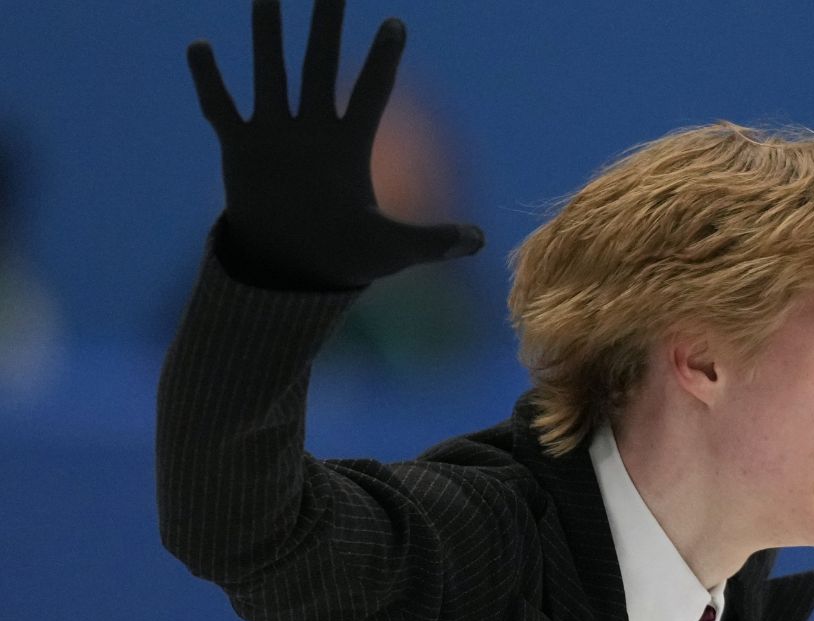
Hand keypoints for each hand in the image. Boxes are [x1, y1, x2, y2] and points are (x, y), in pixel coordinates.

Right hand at [188, 0, 482, 289]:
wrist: (295, 269)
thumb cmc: (348, 255)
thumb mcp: (394, 249)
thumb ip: (433, 240)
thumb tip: (480, 241)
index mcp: (351, 146)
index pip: (371, 92)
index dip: (383, 60)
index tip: (397, 23)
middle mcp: (314, 130)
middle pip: (320, 66)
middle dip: (326, 26)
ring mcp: (276, 136)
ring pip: (271, 73)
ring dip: (267, 36)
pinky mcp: (241, 150)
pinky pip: (222, 108)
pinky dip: (210, 81)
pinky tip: (200, 45)